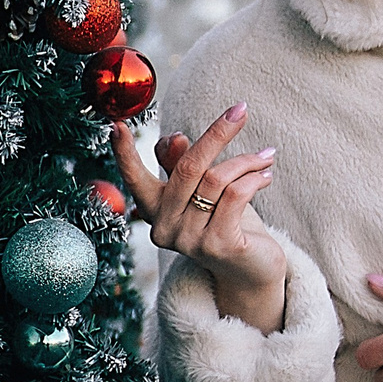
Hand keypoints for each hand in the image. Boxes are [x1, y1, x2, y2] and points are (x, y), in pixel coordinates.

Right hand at [111, 103, 287, 332]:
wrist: (250, 271)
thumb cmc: (224, 224)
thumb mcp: (201, 192)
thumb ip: (183, 166)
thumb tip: (175, 138)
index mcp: (154, 210)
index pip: (135, 178)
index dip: (124, 154)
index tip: (115, 126)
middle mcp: (165, 228)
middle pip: (187, 167)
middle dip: (217, 134)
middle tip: (241, 110)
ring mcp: (190, 240)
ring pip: (217, 179)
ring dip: (246, 161)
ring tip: (266, 157)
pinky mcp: (218, 246)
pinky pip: (236, 195)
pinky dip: (255, 179)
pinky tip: (266, 176)